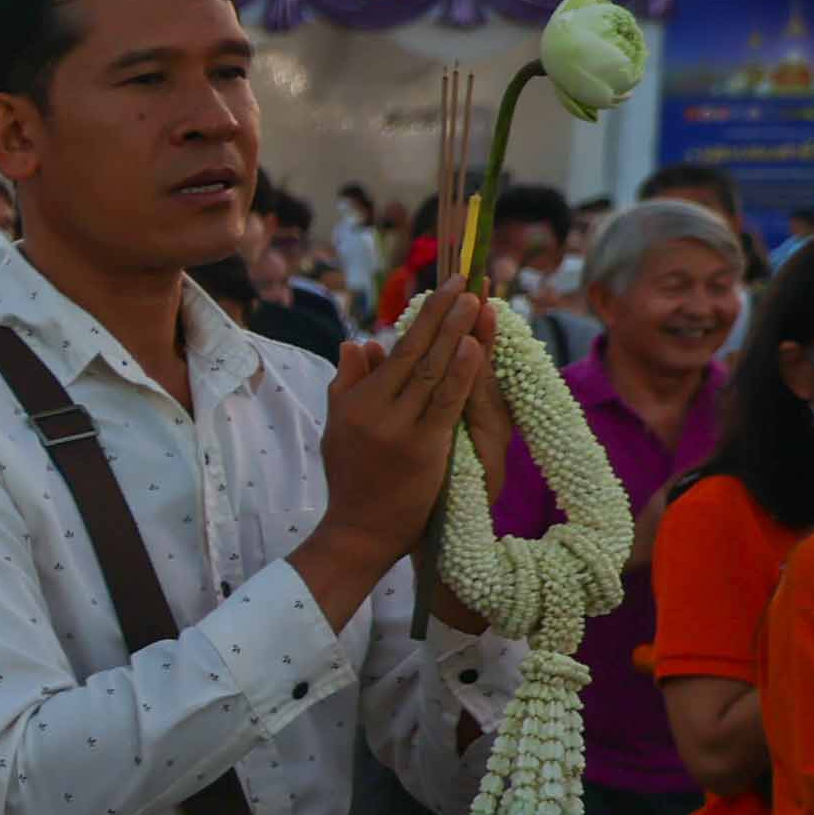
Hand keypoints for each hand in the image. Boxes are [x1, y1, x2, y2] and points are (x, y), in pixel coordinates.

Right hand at [317, 292, 493, 563]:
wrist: (360, 532)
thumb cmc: (352, 480)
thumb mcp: (338, 427)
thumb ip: (348, 384)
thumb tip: (360, 342)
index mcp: (354, 402)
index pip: (395, 350)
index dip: (423, 318)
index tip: (444, 289)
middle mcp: (373, 410)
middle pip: (414, 352)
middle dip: (442, 314)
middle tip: (464, 282)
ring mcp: (398, 429)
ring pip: (431, 371)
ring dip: (455, 333)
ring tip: (475, 302)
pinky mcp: (422, 449)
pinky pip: (446, 402)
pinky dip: (460, 372)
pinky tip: (473, 346)